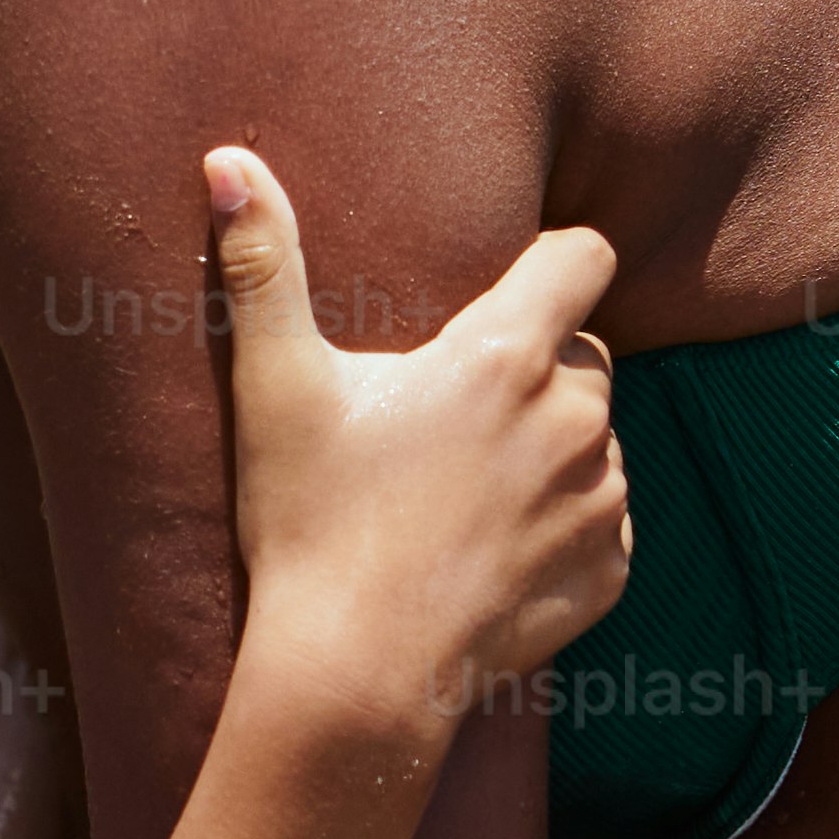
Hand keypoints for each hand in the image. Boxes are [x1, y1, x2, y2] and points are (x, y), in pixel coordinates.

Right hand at [200, 161, 626, 731]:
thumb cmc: (309, 524)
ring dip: (552, 447)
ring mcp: (602, 500)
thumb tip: (227, 161)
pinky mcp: (611, 572)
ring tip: (463, 490)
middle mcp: (576, 419)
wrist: (354, 677)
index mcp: (506, 358)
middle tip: (449, 415)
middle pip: (586, 353)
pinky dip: (562, 526)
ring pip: (600, 439)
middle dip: (536, 368)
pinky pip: (605, 522)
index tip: (506, 286)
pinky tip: (487, 549)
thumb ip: (261, 267)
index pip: (583, 256)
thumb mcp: (275, 388)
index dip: (551, 260)